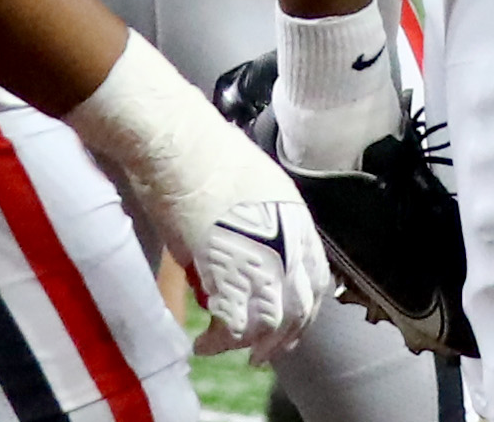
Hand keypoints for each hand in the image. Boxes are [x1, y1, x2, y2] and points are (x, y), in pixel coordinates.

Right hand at [71, 35, 326, 365]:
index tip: (290, 325)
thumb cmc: (202, 153)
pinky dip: (219, 340)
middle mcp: (287, 240)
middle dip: (282, 337)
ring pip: (270, 321)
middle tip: (262, 353)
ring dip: (251, 344)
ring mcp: (260, 257)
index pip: (316, 278)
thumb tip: (239, 253)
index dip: (303, 309)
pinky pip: (232, 322)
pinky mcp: (226, 270)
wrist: (177, 140)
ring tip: (228, 350)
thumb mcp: (250, 188)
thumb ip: (257, 227)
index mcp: (296, 218)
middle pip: (299, 307)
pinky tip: (203, 343)